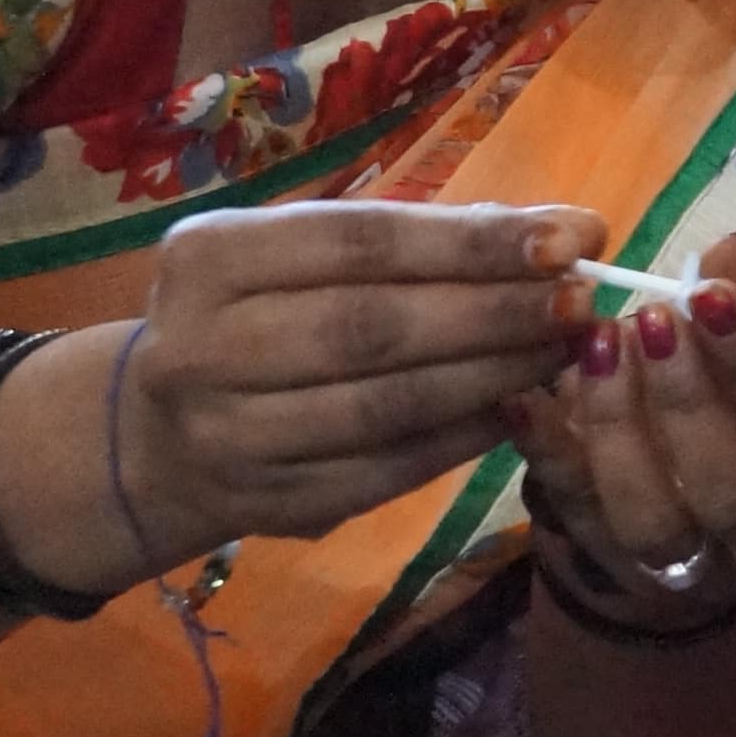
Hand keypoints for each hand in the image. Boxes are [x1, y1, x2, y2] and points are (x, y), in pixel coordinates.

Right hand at [108, 199, 605, 555]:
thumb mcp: (303, 261)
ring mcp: (224, 435)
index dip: (472, 242)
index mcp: (209, 257)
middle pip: (374, 326)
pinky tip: (520, 412)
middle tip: (584, 301)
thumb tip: (568, 230)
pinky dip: (463, 440)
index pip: (360, 239)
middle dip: (494, 312)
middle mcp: (198, 345)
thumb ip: (422, 242)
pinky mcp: (262, 505)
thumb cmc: (258, 319)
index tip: (571, 238)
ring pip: (386, 407)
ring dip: (493, 378)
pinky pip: (386, 472)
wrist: (151, 439)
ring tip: (566, 353)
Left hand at [513, 231, 735, 626]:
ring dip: (618, 430)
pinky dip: (548, 454)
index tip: (711, 296)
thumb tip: (732, 250)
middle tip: (648, 322)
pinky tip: (527, 394)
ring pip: (654, 525)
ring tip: (596, 346)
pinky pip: (578, 519)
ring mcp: (702, 568)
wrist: (726, 486)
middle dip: (687, 406)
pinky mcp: (623, 570)